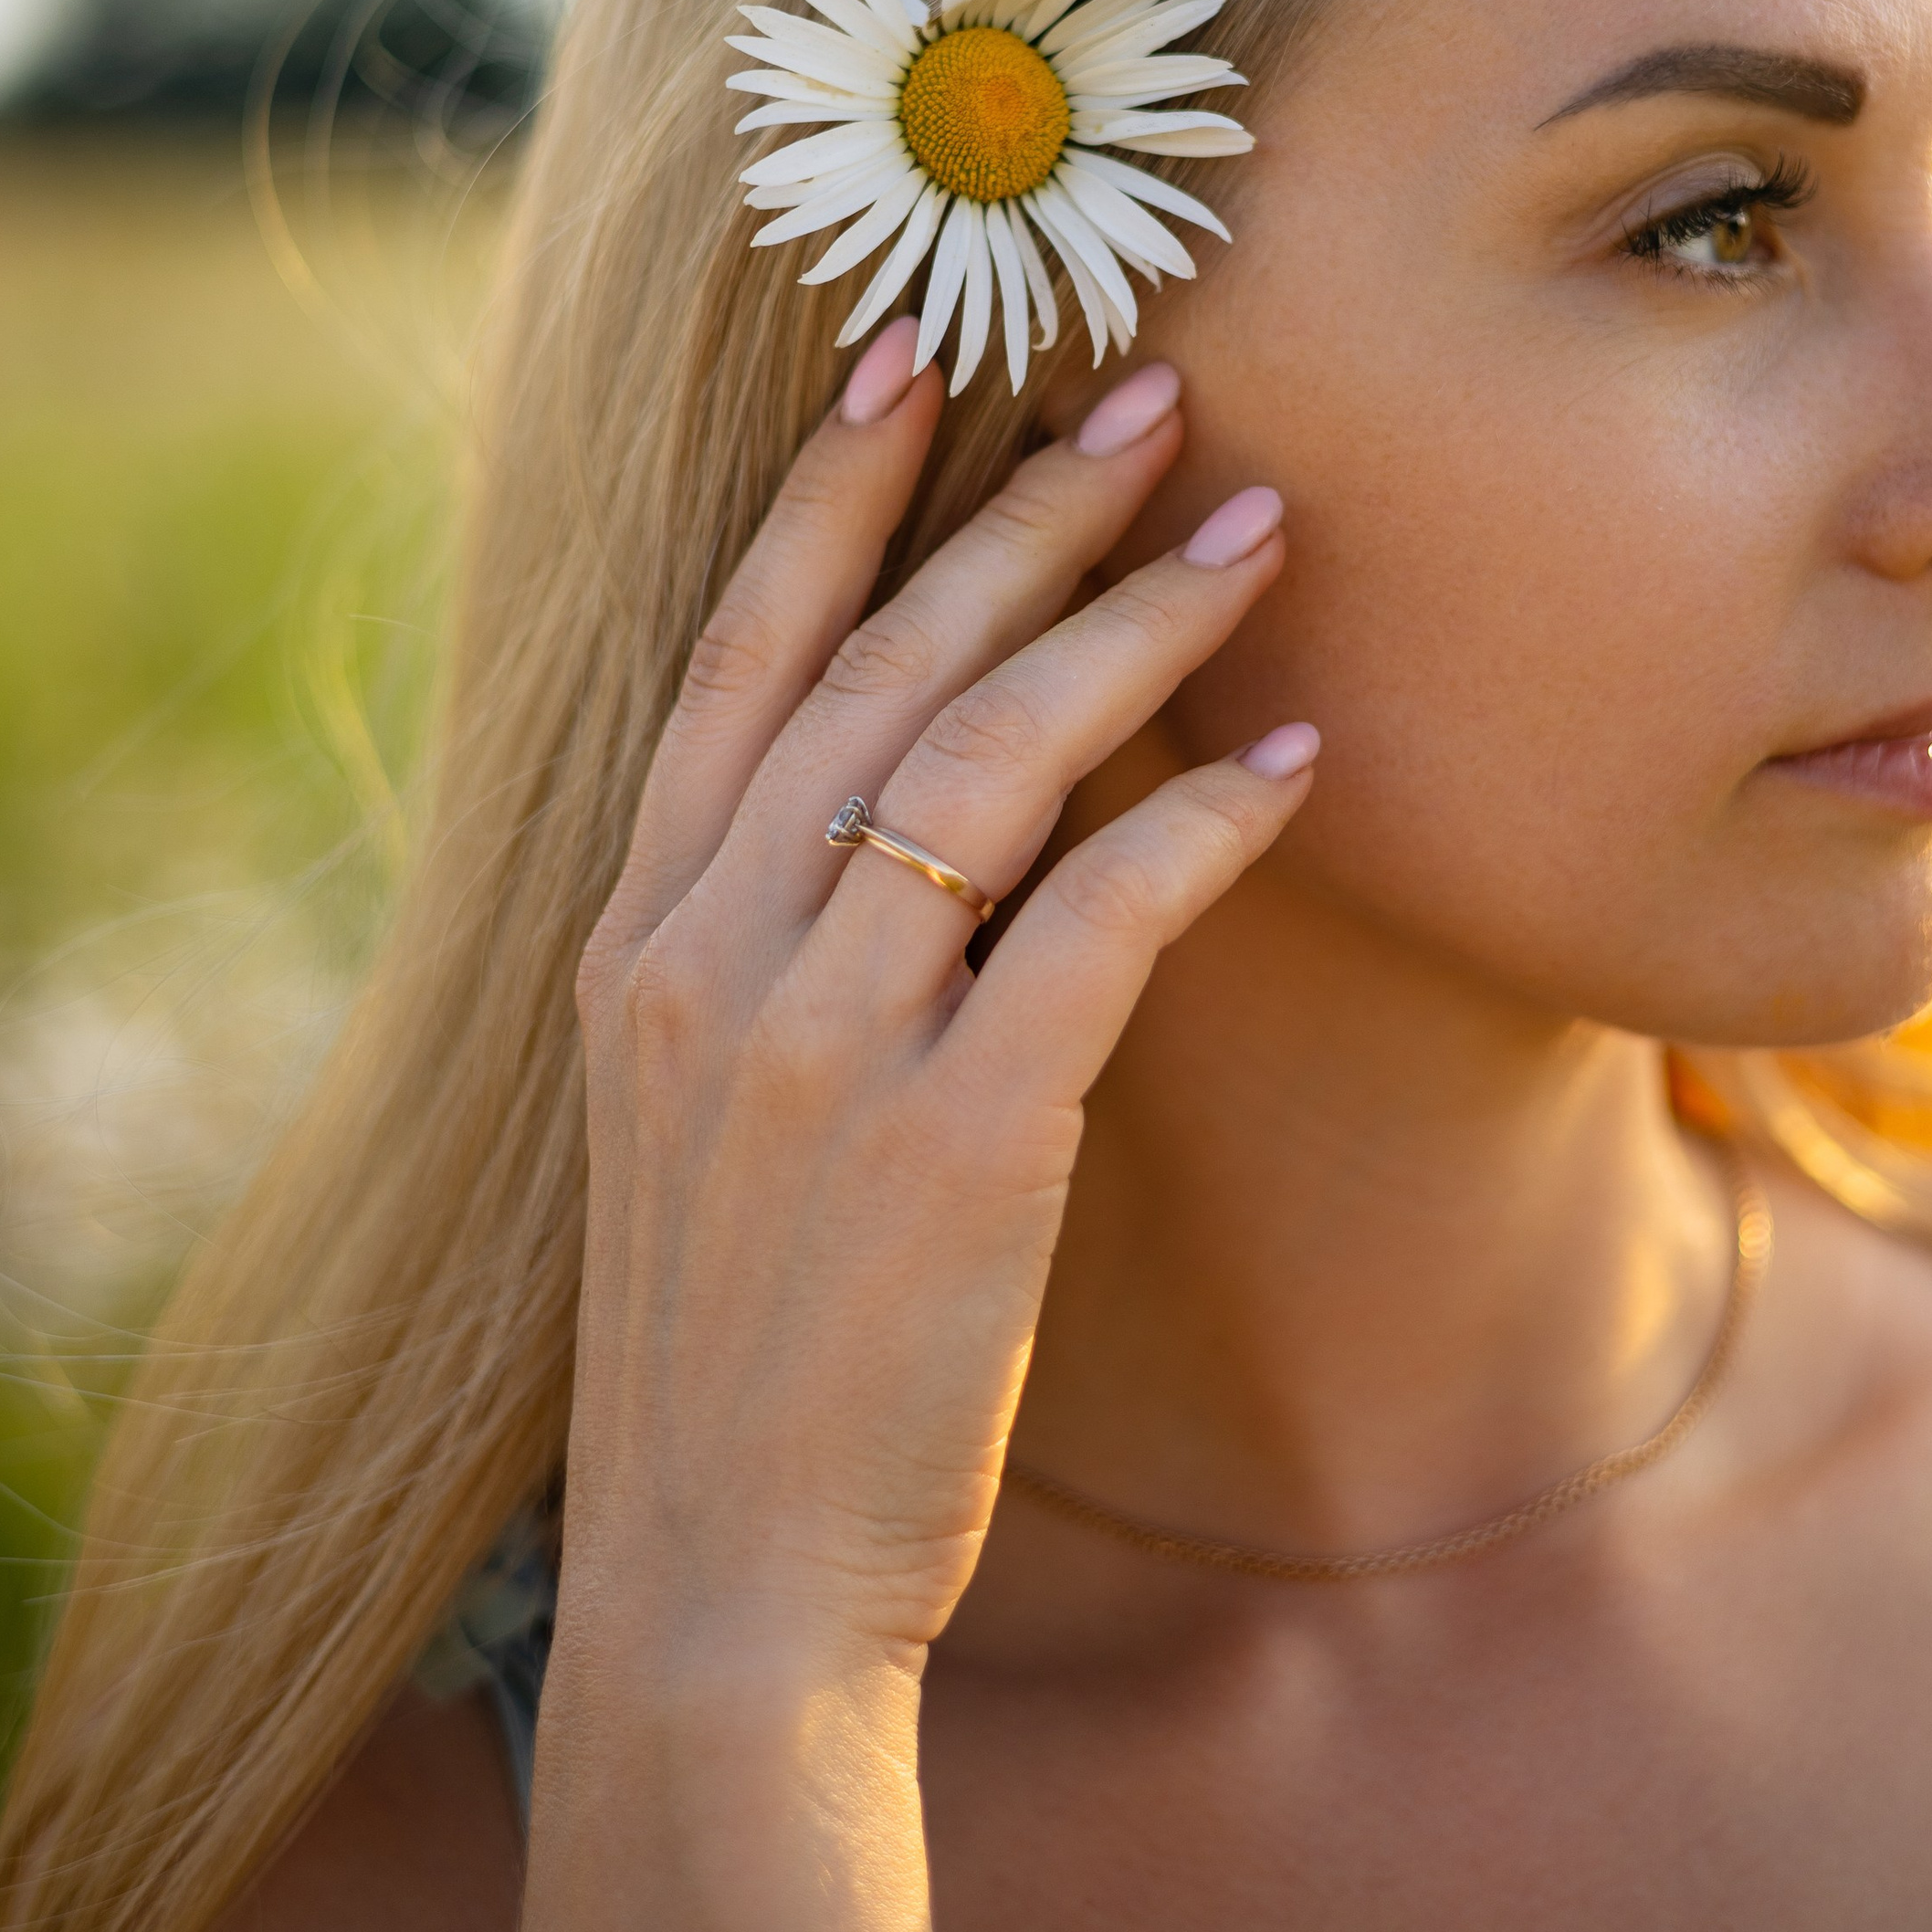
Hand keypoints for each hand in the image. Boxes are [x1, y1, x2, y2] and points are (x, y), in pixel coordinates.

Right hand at [562, 320, 1316, 1687]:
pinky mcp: (952, 1139)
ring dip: (1133, 626)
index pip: (736, 654)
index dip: (829, 495)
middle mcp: (708, 956)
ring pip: (990, 756)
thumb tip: (933, 789)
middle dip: (1020, 512)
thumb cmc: (740, 1338)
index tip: (914, 354)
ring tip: (1253, 532)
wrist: (721, 1577)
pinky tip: (1294, 775)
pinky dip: (1200, 830)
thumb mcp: (702, 1109)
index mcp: (638, 935)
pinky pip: (1096, 923)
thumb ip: (777, 943)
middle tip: (1150, 397)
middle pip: (881, 667)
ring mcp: (821, 1042)